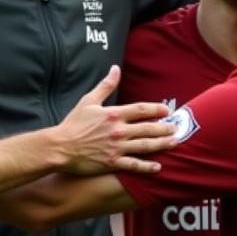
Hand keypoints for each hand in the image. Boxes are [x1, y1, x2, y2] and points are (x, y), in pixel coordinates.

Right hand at [56, 66, 175, 174]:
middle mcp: (118, 130)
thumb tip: (116, 68)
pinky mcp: (112, 163)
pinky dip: (147, 166)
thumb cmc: (72, 124)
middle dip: (165, 128)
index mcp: (113, 114)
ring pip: (145, 146)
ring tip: (174, 143)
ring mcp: (116, 148)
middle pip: (148, 128)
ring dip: (162, 144)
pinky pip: (134, 165)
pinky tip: (158, 166)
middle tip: (176, 128)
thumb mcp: (88, 101)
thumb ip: (105, 85)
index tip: (167, 111)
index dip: (156, 109)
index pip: (141, 109)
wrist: (59, 147)